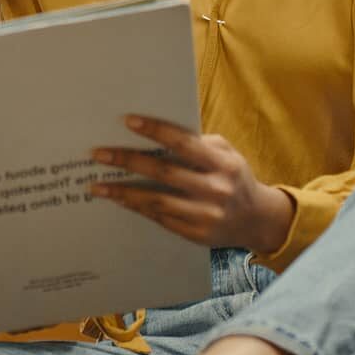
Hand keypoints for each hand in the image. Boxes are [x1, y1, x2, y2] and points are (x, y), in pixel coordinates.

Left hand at [90, 115, 295, 253]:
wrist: (257, 220)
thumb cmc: (234, 178)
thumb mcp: (228, 154)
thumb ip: (200, 144)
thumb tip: (158, 134)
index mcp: (222, 164)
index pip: (184, 144)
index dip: (155, 131)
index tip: (128, 121)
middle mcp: (215, 190)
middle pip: (163, 173)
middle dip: (127, 161)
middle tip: (98, 154)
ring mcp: (205, 215)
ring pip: (156, 201)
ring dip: (123, 192)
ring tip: (96, 186)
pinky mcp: (195, 234)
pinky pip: (159, 219)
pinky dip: (136, 208)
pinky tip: (118, 200)